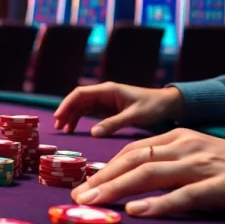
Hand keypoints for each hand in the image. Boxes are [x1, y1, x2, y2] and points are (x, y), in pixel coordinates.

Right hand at [54, 83, 185, 135]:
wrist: (166, 104)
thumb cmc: (152, 107)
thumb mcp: (133, 116)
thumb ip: (113, 123)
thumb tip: (93, 133)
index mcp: (108, 90)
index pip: (80, 94)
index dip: (67, 104)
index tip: (58, 116)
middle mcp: (103, 93)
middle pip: (77, 100)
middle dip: (66, 111)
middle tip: (58, 126)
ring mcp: (105, 100)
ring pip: (81, 106)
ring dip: (71, 116)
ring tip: (63, 130)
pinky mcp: (108, 108)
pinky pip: (89, 112)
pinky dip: (80, 119)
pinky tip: (74, 129)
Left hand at [71, 128, 224, 218]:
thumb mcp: (204, 161)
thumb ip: (175, 169)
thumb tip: (141, 188)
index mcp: (180, 139)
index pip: (133, 152)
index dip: (105, 168)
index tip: (83, 185)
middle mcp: (187, 147)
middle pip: (133, 161)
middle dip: (101, 179)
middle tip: (76, 197)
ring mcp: (204, 165)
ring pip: (150, 174)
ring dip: (116, 189)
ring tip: (92, 202)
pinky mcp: (222, 186)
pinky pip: (184, 195)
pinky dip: (158, 204)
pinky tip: (137, 212)